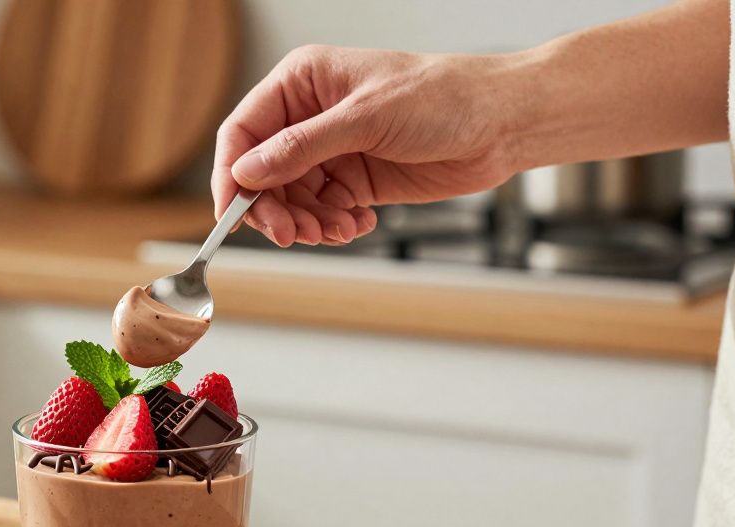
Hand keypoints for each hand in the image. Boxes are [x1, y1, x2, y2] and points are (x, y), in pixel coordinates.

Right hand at [213, 46, 517, 245]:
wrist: (501, 123)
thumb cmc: (444, 98)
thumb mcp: (366, 119)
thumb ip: (301, 148)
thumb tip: (246, 172)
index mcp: (302, 83)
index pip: (244, 132)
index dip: (232, 175)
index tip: (232, 213)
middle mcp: (309, 117)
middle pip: (262, 174)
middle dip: (273, 208)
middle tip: (291, 234)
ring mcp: (331, 150)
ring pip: (291, 199)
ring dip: (307, 222)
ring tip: (335, 229)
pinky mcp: (354, 180)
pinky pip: (322, 211)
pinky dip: (332, 225)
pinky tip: (357, 224)